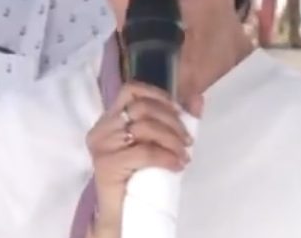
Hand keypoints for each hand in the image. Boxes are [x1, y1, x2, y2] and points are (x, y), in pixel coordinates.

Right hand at [87, 82, 193, 235]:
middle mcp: (102, 128)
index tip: (178, 110)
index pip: (131, 90)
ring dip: (172, 140)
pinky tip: (177, 165)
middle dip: (172, 122)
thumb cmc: (141, 174)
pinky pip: (144, 152)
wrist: (124, 211)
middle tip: (188, 140)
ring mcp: (102, 146)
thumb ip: (176, 119)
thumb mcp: (160, 142)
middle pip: (142, 107)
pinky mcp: (107, 165)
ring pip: (144, 127)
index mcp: (110, 118)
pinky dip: (166, 156)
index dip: (158, 95)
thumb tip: (198, 98)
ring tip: (184, 154)